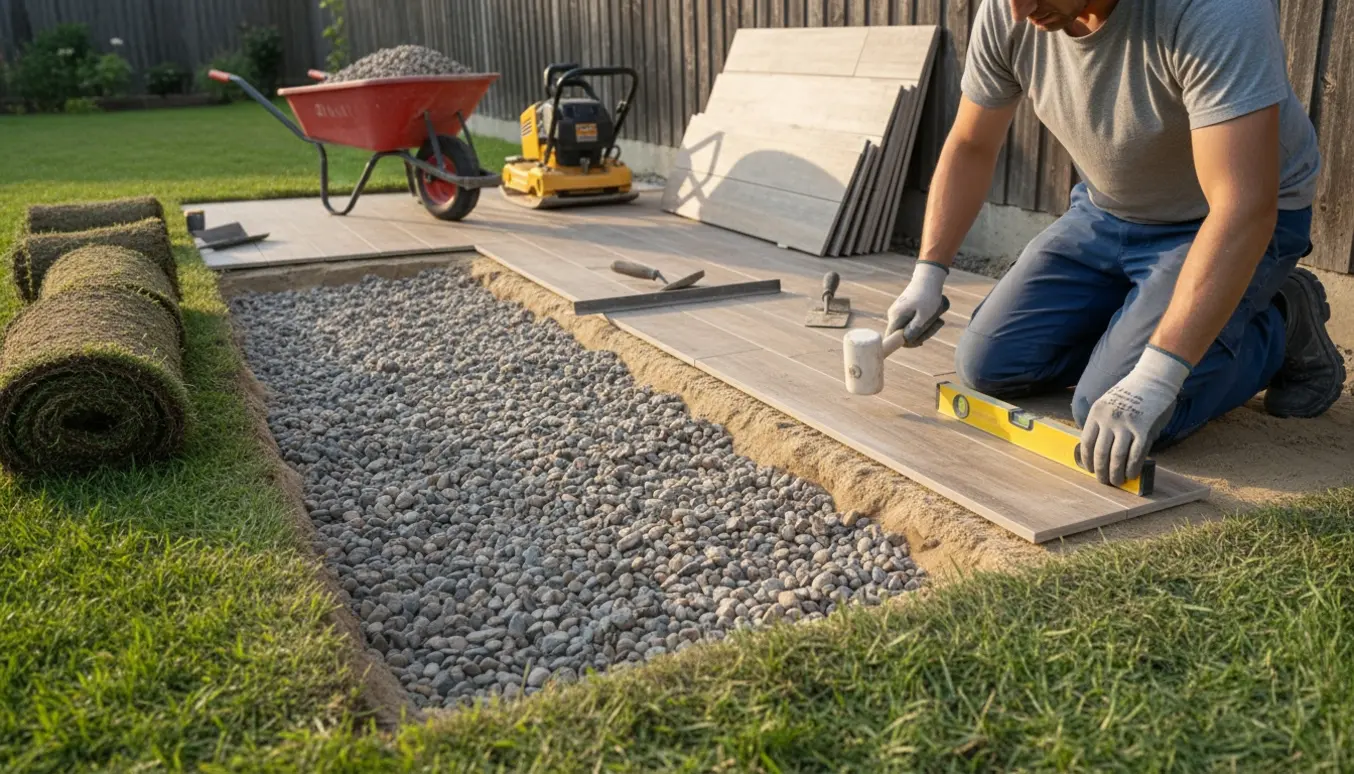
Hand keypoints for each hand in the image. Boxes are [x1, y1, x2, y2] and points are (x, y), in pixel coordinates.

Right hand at [887, 261, 947, 341]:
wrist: (928, 277)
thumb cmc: (928, 295)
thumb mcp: (924, 314)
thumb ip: (915, 329)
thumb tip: (906, 341)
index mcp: (896, 317)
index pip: (892, 338)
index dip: (905, 343)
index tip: (921, 341)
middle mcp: (893, 315)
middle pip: (903, 335)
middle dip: (922, 335)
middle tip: (938, 324)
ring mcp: (898, 313)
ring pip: (910, 329)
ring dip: (925, 329)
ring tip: (939, 320)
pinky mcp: (904, 310)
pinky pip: (912, 323)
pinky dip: (924, 323)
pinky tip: (935, 318)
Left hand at [1078, 346, 1190, 485]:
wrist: (1154, 377)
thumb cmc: (1132, 392)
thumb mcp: (1109, 403)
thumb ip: (1105, 424)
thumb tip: (1103, 450)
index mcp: (1097, 413)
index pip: (1086, 442)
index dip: (1087, 460)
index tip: (1090, 470)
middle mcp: (1109, 420)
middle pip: (1100, 453)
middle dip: (1101, 471)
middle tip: (1104, 481)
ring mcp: (1126, 425)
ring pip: (1116, 457)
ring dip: (1116, 473)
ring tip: (1117, 482)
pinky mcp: (1144, 430)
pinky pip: (1136, 455)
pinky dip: (1132, 468)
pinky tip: (1132, 475)